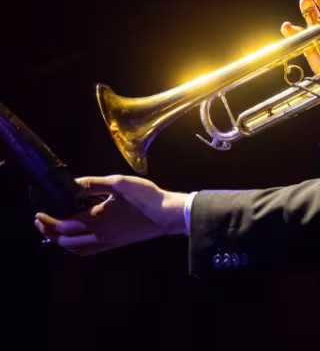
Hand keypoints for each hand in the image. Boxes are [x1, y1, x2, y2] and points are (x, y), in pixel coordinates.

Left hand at [34, 175, 187, 255]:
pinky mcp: (115, 244)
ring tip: (54, 231)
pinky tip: (78, 239)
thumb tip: (74, 183)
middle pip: (64, 240)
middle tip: (40, 222)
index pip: (62, 224)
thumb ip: (94, 183)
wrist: (166, 215)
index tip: (38, 213)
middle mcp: (98, 234)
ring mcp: (107, 242)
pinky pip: (87, 251)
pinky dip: (75, 247)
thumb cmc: (145, 198)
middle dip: (48, 232)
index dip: (47, 220)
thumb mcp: (118, 183)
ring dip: (60, 241)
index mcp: (96, 219)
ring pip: (75, 249)